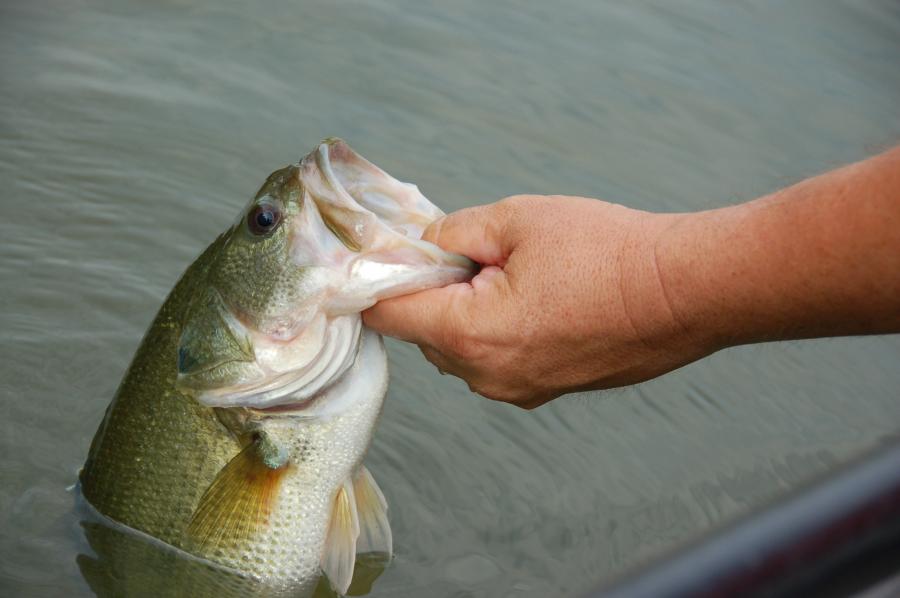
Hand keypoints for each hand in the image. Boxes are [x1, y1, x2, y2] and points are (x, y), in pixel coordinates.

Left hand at [363, 195, 715, 408]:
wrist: (686, 291)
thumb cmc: (608, 252)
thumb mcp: (518, 220)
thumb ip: (455, 233)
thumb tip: (426, 244)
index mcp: (470, 335)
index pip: (389, 315)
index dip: (377, 281)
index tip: (384, 257)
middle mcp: (487, 376)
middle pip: (424, 334)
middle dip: (431, 293)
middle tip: (466, 252)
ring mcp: (519, 390)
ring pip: (460, 350)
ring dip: (465, 313)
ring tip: (510, 273)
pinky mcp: (545, 390)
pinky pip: (496, 361)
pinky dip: (496, 330)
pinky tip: (536, 297)